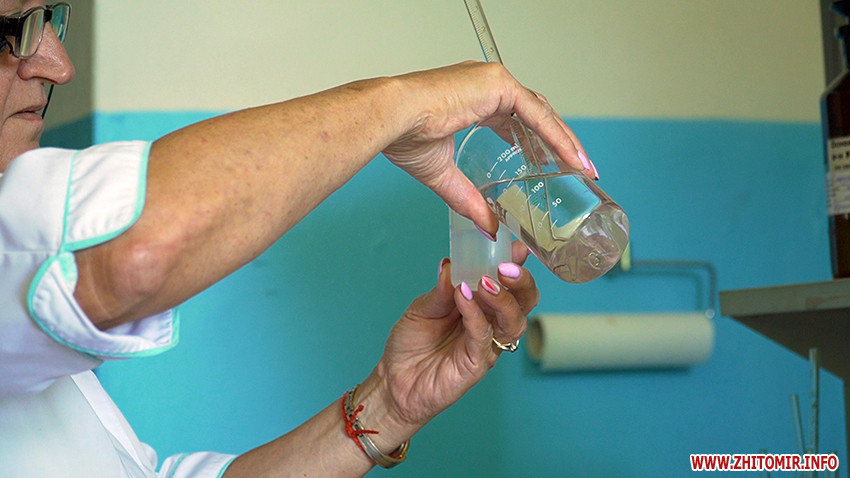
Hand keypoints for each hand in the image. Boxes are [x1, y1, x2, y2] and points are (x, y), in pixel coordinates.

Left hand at [355, 243, 537, 449]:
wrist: (394, 381)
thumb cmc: (412, 344)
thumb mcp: (423, 307)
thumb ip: (441, 289)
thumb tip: (451, 264)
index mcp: (483, 306)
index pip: (509, 283)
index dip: (516, 264)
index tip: (514, 245)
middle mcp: (491, 324)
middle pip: (524, 302)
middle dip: (520, 281)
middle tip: (505, 265)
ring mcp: (486, 345)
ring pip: (513, 321)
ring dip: (503, 298)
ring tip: (486, 281)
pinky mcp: (476, 364)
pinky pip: (484, 336)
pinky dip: (476, 315)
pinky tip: (465, 297)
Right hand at [382, 61, 589, 235]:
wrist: (390, 120)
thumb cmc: (403, 137)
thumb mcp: (443, 174)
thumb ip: (468, 198)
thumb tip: (488, 226)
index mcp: (474, 100)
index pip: (518, 120)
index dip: (538, 144)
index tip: (553, 166)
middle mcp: (486, 86)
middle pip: (536, 116)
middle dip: (559, 144)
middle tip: (577, 171)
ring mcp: (493, 81)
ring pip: (541, 113)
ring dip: (564, 141)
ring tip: (582, 168)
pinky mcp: (497, 82)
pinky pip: (536, 113)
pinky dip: (556, 136)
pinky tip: (571, 157)